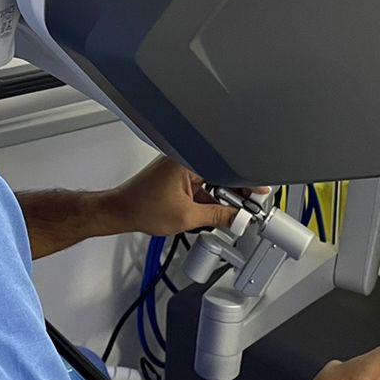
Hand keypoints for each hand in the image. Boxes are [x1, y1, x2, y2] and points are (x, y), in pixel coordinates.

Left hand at [102, 156, 247, 237]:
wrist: (120, 211)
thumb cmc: (142, 208)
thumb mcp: (187, 217)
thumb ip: (218, 216)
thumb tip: (238, 218)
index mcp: (188, 162)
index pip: (226, 167)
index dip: (246, 182)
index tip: (259, 192)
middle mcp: (185, 160)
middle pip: (222, 173)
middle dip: (236, 192)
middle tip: (247, 208)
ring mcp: (181, 168)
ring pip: (213, 181)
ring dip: (223, 197)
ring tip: (231, 215)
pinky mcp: (178, 177)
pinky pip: (202, 185)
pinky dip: (210, 198)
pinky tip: (216, 212)